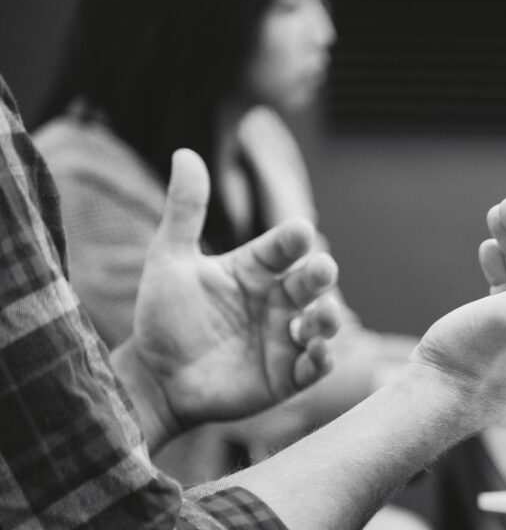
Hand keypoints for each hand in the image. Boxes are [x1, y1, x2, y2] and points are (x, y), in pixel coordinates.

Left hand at [115, 149, 340, 445]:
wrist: (154, 377)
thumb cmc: (163, 316)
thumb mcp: (169, 259)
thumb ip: (185, 210)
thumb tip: (185, 152)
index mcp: (254, 270)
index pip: (282, 248)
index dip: (292, 239)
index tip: (299, 230)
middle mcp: (276, 301)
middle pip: (309, 283)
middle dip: (320, 275)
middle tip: (321, 269)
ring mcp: (284, 338)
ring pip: (321, 323)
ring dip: (328, 318)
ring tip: (322, 315)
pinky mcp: (286, 376)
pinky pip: (314, 366)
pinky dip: (322, 359)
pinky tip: (317, 352)